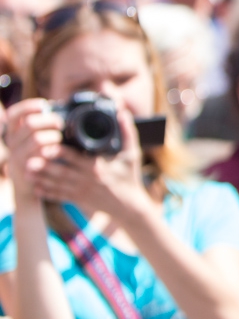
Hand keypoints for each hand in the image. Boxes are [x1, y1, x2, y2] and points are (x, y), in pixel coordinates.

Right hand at [7, 100, 64, 206]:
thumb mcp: (33, 139)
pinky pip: (41, 157)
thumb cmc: (37, 157)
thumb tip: (56, 106)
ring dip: (53, 136)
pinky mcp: (26, 169)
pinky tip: (56, 151)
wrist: (30, 186)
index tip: (44, 105)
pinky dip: (51, 151)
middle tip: (59, 123)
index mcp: (13, 132)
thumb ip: (40, 125)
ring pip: (37, 140)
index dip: (28, 106)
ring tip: (59, 138)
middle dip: (49, 121)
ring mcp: (17, 156)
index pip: (14, 114)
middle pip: (30, 125)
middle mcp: (12, 143)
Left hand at [15, 104, 152, 219]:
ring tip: (27, 171)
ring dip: (41, 179)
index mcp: (98, 168)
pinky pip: (58, 196)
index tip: (47, 147)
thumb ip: (127, 133)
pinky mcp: (78, 200)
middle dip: (45, 167)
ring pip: (56, 185)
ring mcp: (81, 191)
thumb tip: (123, 112)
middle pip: (61, 172)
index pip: (75, 159)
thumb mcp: (132, 155)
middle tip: (29, 160)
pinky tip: (35, 187)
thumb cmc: (129, 177)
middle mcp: (87, 180)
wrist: (129, 206)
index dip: (60, 153)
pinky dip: (46, 193)